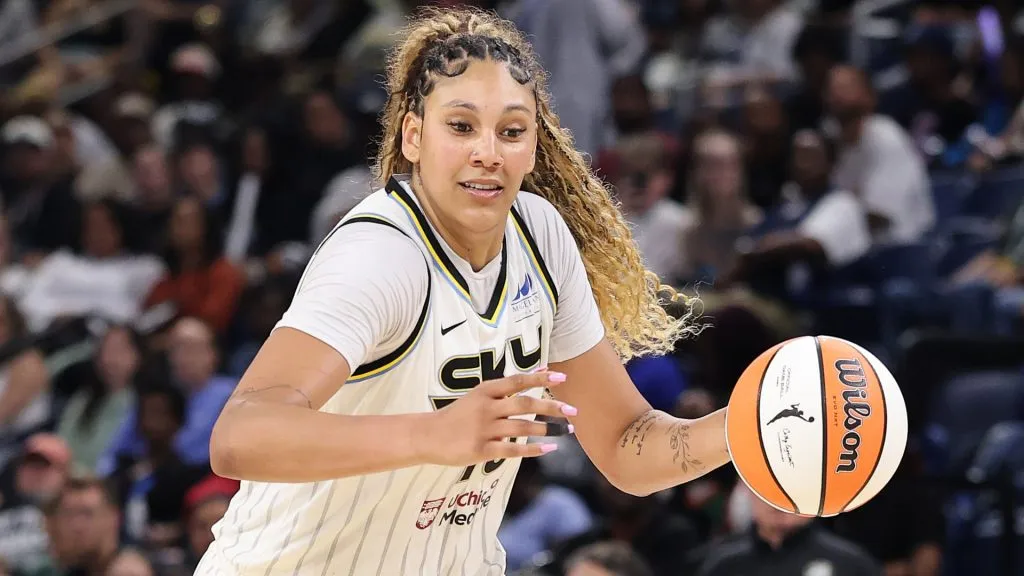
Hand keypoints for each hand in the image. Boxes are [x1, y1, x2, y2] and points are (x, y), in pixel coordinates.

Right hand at [419, 371, 576, 466]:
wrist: (428, 435)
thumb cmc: (459, 414)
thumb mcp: (479, 394)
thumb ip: (509, 386)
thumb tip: (542, 369)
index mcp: (484, 391)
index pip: (517, 381)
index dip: (540, 379)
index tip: (562, 378)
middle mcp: (485, 408)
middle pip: (524, 405)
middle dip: (551, 407)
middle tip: (572, 411)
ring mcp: (483, 429)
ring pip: (522, 428)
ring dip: (547, 429)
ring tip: (567, 431)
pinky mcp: (481, 450)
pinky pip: (512, 449)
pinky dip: (533, 449)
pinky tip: (549, 448)